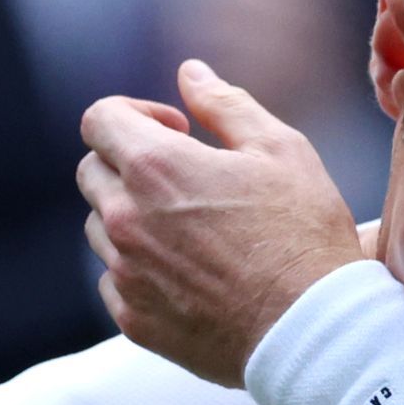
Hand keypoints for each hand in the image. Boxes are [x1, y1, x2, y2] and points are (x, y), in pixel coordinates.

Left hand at [78, 59, 363, 387]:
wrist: (311, 331)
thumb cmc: (303, 235)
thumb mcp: (280, 150)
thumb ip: (225, 104)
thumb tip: (190, 73)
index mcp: (155, 167)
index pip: (99, 120)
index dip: (134, 115)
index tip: (174, 130)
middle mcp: (125, 219)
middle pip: (92, 172)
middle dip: (129, 164)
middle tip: (184, 180)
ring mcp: (125, 273)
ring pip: (100, 228)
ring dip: (131, 218)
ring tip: (189, 230)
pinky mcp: (133, 319)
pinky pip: (114, 280)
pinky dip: (139, 269)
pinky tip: (188, 273)